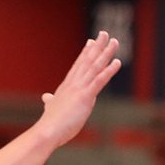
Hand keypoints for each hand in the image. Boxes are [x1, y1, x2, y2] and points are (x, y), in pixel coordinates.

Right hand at [35, 31, 121, 147]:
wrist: (48, 131)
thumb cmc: (52, 123)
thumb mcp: (53, 108)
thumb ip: (51, 101)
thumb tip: (47, 98)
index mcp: (68, 86)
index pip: (79, 66)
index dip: (86, 53)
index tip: (92, 42)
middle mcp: (74, 83)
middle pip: (88, 60)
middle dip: (98, 46)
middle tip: (105, 33)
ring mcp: (79, 88)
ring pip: (95, 66)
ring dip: (106, 53)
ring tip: (115, 41)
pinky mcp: (85, 96)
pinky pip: (99, 80)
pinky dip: (109, 70)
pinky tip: (117, 62)